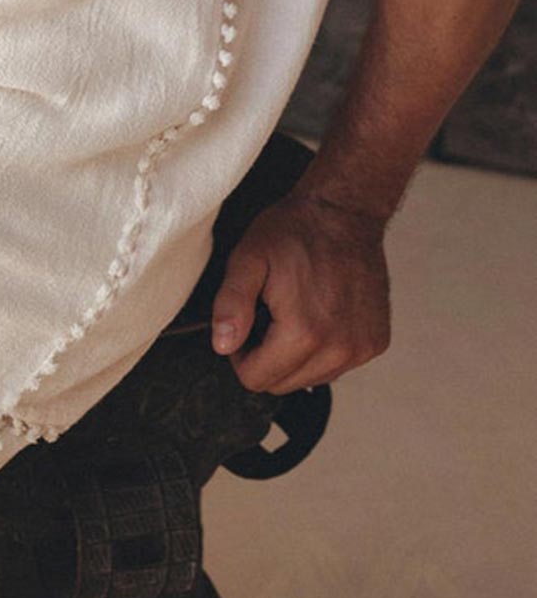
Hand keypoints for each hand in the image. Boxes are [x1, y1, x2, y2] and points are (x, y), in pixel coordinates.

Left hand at [209, 187, 391, 395]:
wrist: (343, 212)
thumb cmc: (294, 232)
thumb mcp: (248, 258)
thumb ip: (231, 304)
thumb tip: (223, 346)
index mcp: (305, 333)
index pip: (257, 379)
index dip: (241, 354)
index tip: (247, 320)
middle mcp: (340, 350)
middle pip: (283, 384)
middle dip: (267, 355)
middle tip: (269, 312)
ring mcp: (362, 349)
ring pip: (310, 379)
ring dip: (295, 354)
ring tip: (296, 310)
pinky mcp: (376, 343)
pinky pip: (336, 366)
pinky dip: (323, 348)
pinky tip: (320, 312)